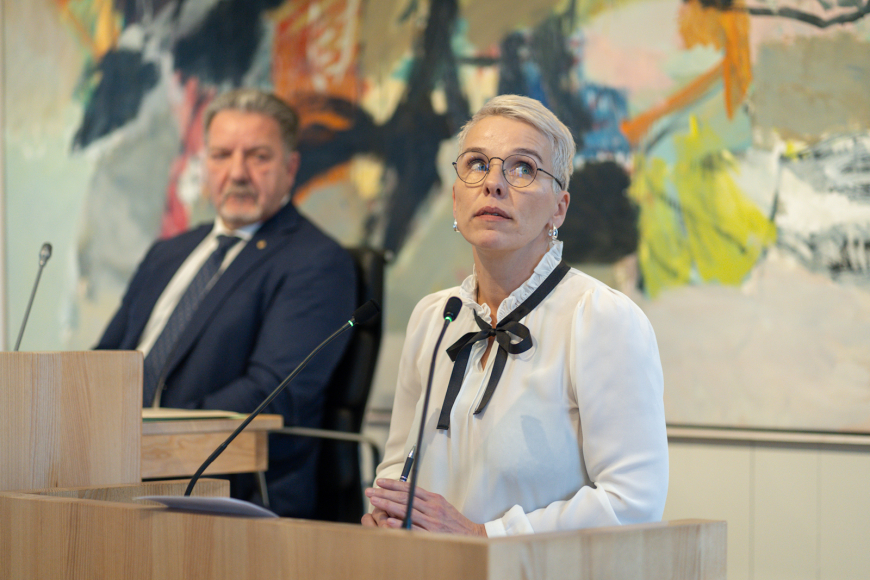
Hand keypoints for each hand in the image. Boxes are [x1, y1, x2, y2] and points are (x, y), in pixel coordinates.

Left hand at [364, 478, 486, 536]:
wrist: (471, 535)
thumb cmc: (453, 521)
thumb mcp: (441, 505)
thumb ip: (424, 500)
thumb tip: (405, 494)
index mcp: (433, 498)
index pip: (410, 488)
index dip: (393, 484)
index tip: (380, 482)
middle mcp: (432, 507)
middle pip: (404, 497)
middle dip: (385, 493)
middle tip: (370, 491)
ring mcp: (431, 520)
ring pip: (406, 510)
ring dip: (388, 505)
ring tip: (374, 501)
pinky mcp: (431, 533)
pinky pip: (412, 527)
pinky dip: (400, 524)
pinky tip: (388, 521)